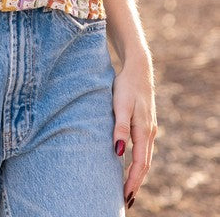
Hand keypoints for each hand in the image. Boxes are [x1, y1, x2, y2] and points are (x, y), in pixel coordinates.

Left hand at [112, 55, 157, 207]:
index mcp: (143, 130)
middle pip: (145, 164)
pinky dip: (138, 161)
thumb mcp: (120, 105)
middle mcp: (149, 132)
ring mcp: (148, 127)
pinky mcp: (144, 123)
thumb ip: (119, 128)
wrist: (138, 68)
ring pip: (145, 157)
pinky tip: (130, 163)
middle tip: (126, 200)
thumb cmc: (126, 85)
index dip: (133, 181)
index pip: (140, 164)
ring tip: (128, 188)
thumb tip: (118, 153)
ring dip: (138, 173)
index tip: (124, 195)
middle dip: (136, 183)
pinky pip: (143, 148)